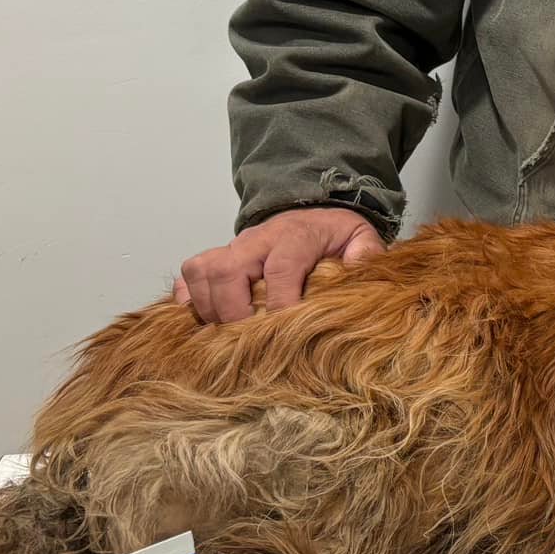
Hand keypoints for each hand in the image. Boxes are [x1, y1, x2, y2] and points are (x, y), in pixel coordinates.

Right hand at [173, 206, 384, 322]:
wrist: (312, 213)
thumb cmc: (333, 235)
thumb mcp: (359, 237)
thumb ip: (365, 254)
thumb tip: (362, 273)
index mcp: (295, 236)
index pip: (281, 268)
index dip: (279, 302)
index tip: (283, 329)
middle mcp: (257, 240)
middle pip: (229, 270)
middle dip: (234, 310)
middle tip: (247, 340)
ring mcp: (232, 248)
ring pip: (203, 271)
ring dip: (209, 307)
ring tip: (225, 335)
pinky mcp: (217, 256)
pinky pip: (189, 274)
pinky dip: (189, 299)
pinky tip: (202, 321)